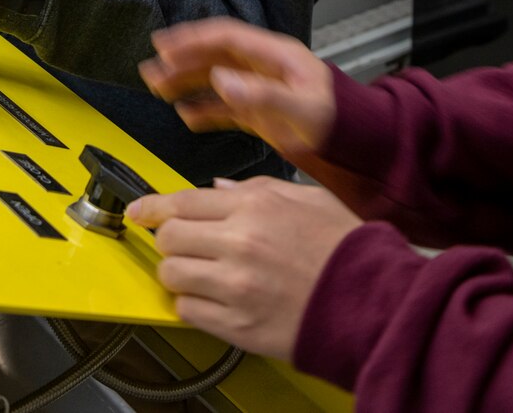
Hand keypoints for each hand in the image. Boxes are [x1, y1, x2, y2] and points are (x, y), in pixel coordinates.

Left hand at [127, 178, 362, 360]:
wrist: (373, 301)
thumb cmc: (347, 249)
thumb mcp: (308, 197)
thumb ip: (257, 187)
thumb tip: (217, 188)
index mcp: (256, 206)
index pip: (182, 202)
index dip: (152, 206)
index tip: (139, 210)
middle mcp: (240, 243)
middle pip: (169, 236)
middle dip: (169, 238)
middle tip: (182, 243)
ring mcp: (236, 287)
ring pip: (171, 274)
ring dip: (178, 273)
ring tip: (201, 273)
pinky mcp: (237, 324)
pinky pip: (188, 311)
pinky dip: (193, 304)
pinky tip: (213, 298)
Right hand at [138, 19, 335, 161]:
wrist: (359, 143)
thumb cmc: (341, 120)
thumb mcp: (304, 107)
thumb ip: (264, 95)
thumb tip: (222, 81)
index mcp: (276, 56)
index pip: (226, 38)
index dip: (193, 39)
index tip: (165, 46)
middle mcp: (265, 69)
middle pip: (215, 57)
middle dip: (182, 61)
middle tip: (152, 69)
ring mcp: (261, 90)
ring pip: (215, 80)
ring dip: (187, 83)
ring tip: (159, 88)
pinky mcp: (261, 114)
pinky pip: (226, 108)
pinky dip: (205, 111)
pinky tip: (187, 115)